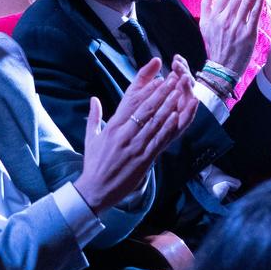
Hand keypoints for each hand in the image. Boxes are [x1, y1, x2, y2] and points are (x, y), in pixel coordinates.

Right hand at [75, 57, 198, 210]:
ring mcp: (135, 147)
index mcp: (112, 127)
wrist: (95, 190)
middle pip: (146, 109)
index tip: (158, 78)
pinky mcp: (143, 160)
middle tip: (174, 79)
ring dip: (168, 106)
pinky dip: (168, 127)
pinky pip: (158, 140)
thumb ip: (94, 117)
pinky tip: (176, 116)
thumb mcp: (91, 138)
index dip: (146, 89)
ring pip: (154, 122)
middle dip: (161, 92)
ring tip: (179, 92)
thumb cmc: (94, 164)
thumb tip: (93, 99)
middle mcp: (124, 134)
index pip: (131, 102)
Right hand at [197, 0, 263, 78]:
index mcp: (215, 15)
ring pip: (248, 1)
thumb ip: (206, 6)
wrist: (222, 68)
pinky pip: (255, 14)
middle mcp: (225, 19)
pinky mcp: (248, 34)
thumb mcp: (204, 25)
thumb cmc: (214, 45)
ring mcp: (237, 26)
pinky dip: (259, 1)